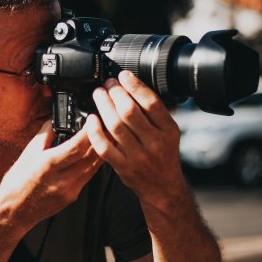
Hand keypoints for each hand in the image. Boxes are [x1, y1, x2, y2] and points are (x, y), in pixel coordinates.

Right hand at [0, 120, 100, 229]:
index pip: (76, 147)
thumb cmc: (17, 182)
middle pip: (90, 157)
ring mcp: (69, 190)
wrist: (14, 211)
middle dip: (100, 139)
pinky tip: (95, 155)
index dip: (88, 132)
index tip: (93, 120)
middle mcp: (60, 179)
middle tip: (104, 126)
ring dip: (101, 151)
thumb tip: (57, 119)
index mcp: (47, 165)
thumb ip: (45, 135)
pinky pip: (88, 176)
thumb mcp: (27, 153)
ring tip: (105, 137)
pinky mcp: (73, 196)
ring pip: (93, 167)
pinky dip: (93, 163)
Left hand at [86, 70, 182, 204]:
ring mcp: (138, 156)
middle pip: (130, 112)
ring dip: (103, 106)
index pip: (151, 103)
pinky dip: (95, 131)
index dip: (135, 86)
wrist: (162, 186)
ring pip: (115, 126)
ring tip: (99, 95)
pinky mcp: (123, 166)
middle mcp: (154, 142)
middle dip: (115, 93)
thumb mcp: (169, 132)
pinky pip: (104, 146)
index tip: (123, 75)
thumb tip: (135, 86)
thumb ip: (156, 113)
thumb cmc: (164, 155)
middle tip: (108, 84)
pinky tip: (91, 119)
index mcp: (168, 130)